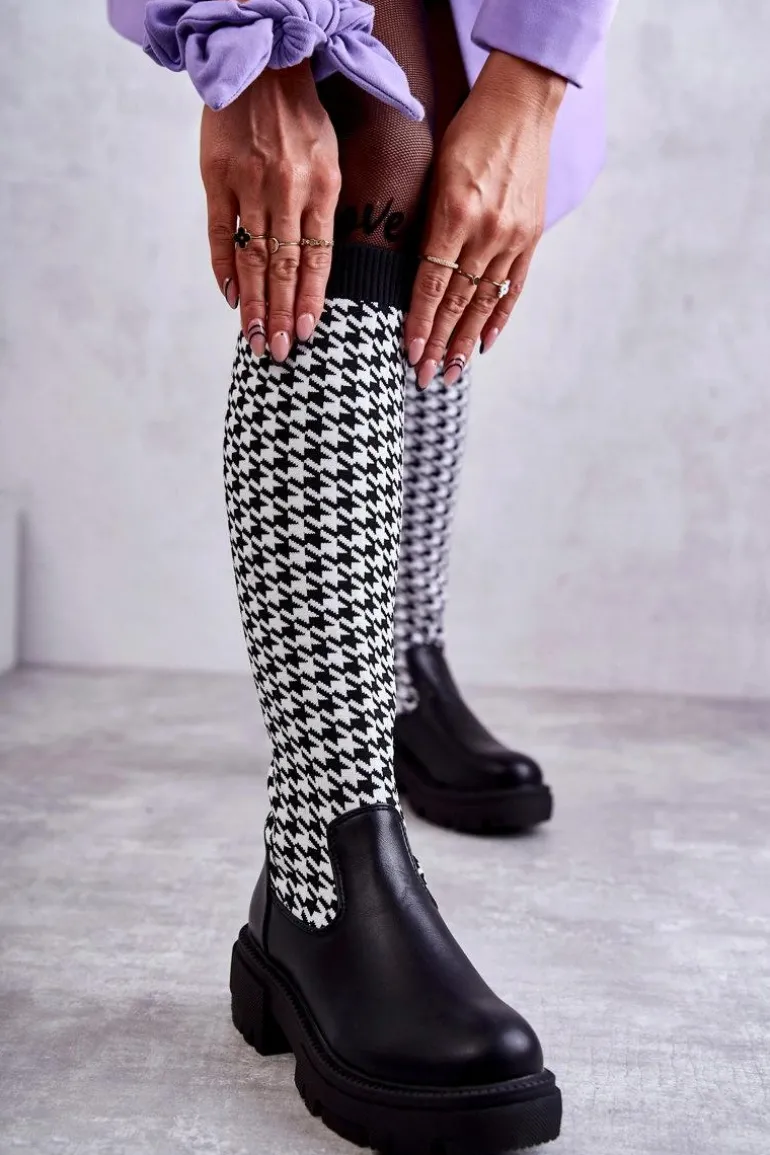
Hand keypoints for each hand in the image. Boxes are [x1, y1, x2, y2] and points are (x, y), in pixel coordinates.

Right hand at [201, 61, 340, 360]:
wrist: (261, 67)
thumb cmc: (301, 120)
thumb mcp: (329, 160)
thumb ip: (323, 210)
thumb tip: (315, 267)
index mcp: (321, 188)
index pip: (317, 257)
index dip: (310, 298)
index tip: (306, 332)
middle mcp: (285, 190)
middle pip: (284, 266)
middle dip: (281, 313)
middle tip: (277, 351)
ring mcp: (248, 185)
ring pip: (252, 256)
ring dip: (254, 302)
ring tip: (255, 338)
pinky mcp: (216, 179)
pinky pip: (218, 233)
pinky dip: (223, 268)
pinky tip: (230, 297)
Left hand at [404, 53, 565, 386]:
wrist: (520, 105)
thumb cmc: (466, 133)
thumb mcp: (435, 174)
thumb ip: (426, 225)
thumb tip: (410, 276)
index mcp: (454, 214)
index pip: (431, 284)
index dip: (420, 323)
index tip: (409, 354)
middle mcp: (486, 231)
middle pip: (458, 301)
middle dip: (439, 344)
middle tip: (425, 377)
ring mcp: (512, 236)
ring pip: (484, 301)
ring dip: (465, 340)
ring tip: (451, 371)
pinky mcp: (530, 236)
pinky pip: (512, 287)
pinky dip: (498, 317)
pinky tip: (485, 344)